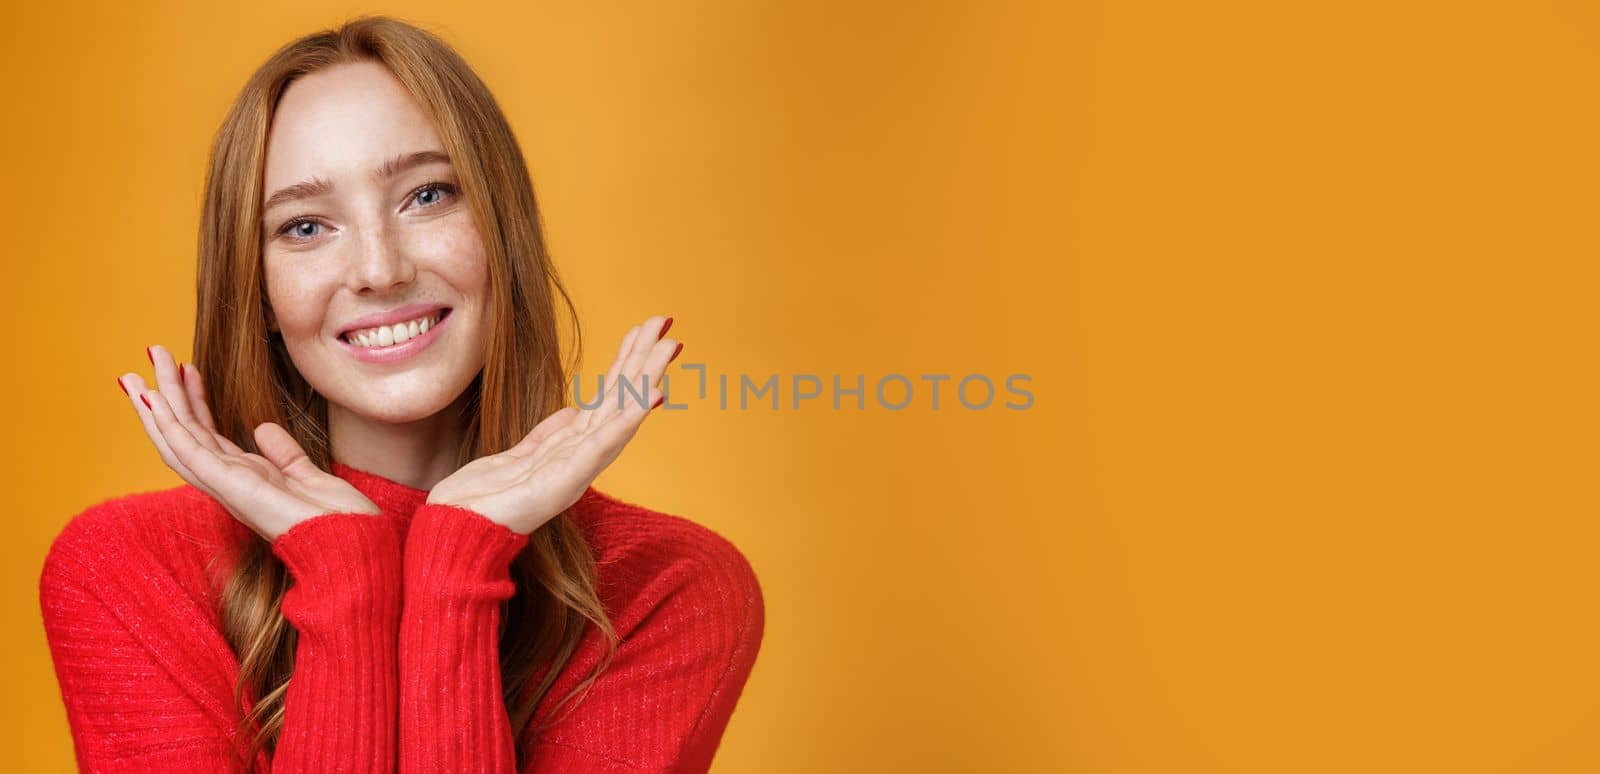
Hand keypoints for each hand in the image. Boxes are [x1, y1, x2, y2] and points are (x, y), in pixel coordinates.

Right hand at [118, 345, 381, 540]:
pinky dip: (167, 425)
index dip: (194, 401)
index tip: (187, 369)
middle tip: (152, 357)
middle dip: (166, 396)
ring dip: (156, 404)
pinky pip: (188, 452)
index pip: (208, 435)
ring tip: (137, 371)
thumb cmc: (337, 519)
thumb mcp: (308, 476)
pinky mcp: (229, 487)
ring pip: (178, 439)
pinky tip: (152, 400)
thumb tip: (262, 429)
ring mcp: (225, 486)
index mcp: (246, 479)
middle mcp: (230, 483)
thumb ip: (283, 454)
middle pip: (186, 433)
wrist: (352, 543)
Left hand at [426, 314, 682, 533]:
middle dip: (643, 360)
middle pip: (620, 400)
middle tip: (665, 322)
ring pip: (620, 415)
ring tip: (667, 347)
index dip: (627, 363)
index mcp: (570, 449)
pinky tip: (649, 395)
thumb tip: (575, 410)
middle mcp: (581, 458)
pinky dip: (627, 419)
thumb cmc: (480, 501)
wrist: (456, 532)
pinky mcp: (566, 482)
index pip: (607, 398)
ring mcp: (577, 470)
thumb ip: (549, 433)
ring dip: (645, 379)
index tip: (645, 331)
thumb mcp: (516, 455)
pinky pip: (602, 444)